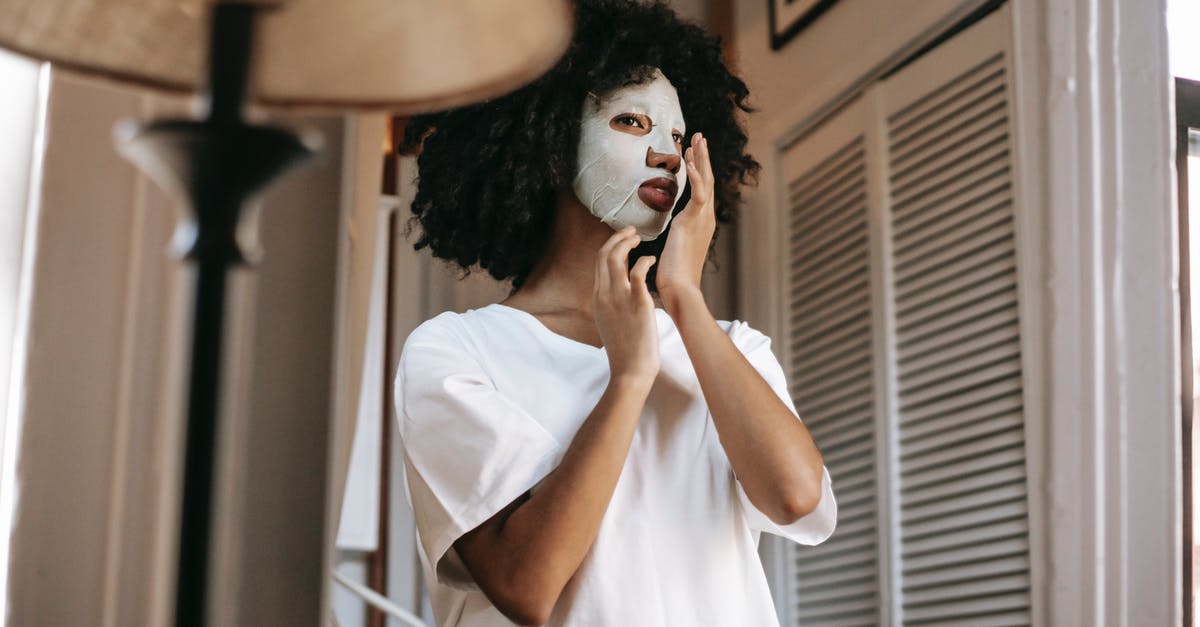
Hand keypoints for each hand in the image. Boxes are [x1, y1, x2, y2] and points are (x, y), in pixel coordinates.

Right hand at [594, 226, 659, 384]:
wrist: (630, 371)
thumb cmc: (625, 350)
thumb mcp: (610, 323)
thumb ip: (611, 305)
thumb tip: (620, 295)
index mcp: (597, 298)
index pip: (598, 263)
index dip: (610, 246)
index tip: (621, 240)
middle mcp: (604, 294)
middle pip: (604, 254)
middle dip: (617, 237)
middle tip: (631, 231)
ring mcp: (619, 297)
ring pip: (616, 257)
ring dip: (627, 241)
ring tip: (639, 238)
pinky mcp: (637, 302)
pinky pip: (637, 271)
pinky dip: (644, 259)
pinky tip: (652, 259)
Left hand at [656, 133, 714, 314]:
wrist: (681, 289)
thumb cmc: (675, 276)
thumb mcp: (675, 249)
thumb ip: (676, 237)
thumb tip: (670, 234)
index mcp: (702, 223)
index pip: (702, 189)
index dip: (699, 169)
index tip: (692, 153)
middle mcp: (706, 218)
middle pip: (707, 180)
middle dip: (703, 157)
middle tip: (699, 136)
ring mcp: (702, 219)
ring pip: (705, 181)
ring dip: (701, 158)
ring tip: (697, 139)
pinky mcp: (693, 222)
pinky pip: (698, 194)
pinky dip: (694, 176)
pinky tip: (689, 162)